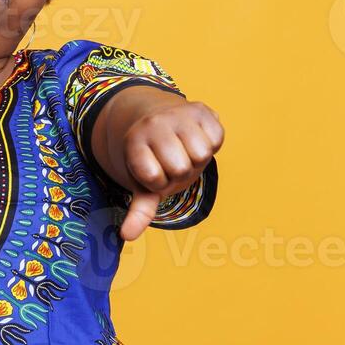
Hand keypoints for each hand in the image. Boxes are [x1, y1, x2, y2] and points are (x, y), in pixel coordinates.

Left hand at [118, 99, 222, 239]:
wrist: (154, 118)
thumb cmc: (149, 157)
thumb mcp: (140, 182)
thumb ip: (139, 209)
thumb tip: (126, 237)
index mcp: (134, 142)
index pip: (154, 178)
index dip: (157, 181)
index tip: (150, 169)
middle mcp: (153, 123)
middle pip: (181, 168)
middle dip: (178, 171)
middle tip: (169, 160)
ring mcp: (176, 113)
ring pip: (202, 155)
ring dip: (196, 158)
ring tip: (183, 149)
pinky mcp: (200, 108)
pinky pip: (217, 139)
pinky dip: (211, 142)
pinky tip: (196, 136)